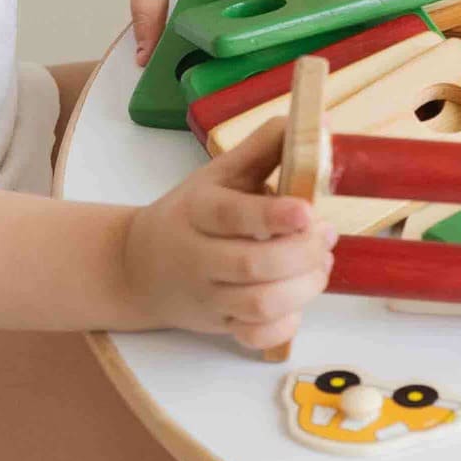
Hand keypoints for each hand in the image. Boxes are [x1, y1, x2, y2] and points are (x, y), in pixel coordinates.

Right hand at [123, 120, 335, 350]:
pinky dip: (285, 326)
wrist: (136, 267)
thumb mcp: (218, 173)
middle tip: (324, 236)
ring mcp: (207, 297)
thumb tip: (319, 122)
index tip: (307, 212)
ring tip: (317, 266)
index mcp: (197, 211)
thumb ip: (264, 147)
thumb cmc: (190, 215)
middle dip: (304, 252)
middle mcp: (197, 257)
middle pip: (255, 265)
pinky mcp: (217, 327)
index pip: (233, 215)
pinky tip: (294, 302)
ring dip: (305, 287)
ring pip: (261, 304)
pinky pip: (255, 338)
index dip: (274, 215)